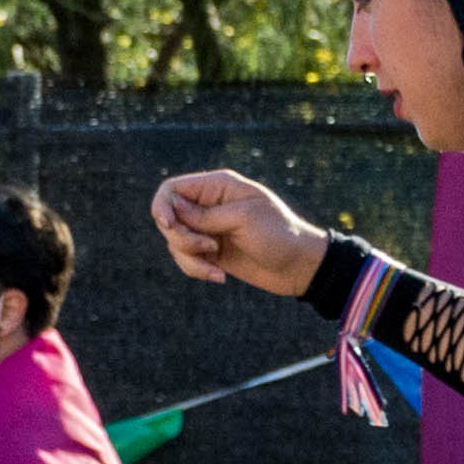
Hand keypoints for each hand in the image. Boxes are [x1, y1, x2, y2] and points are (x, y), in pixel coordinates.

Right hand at [150, 169, 333, 297]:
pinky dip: (197, 270)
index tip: (168, 225)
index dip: (162, 206)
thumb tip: (171, 209)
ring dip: (189, 259)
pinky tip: (219, 277)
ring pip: (175, 243)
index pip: (172, 189)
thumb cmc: (279, 235)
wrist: (300, 266)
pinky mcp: (211, 253)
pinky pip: (187, 259)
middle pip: (169, 218)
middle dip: (181, 238)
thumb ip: (205, 215)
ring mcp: (209, 230)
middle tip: (209, 248)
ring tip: (216, 269)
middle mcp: (209, 206)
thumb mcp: (243, 219)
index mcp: (217, 187)